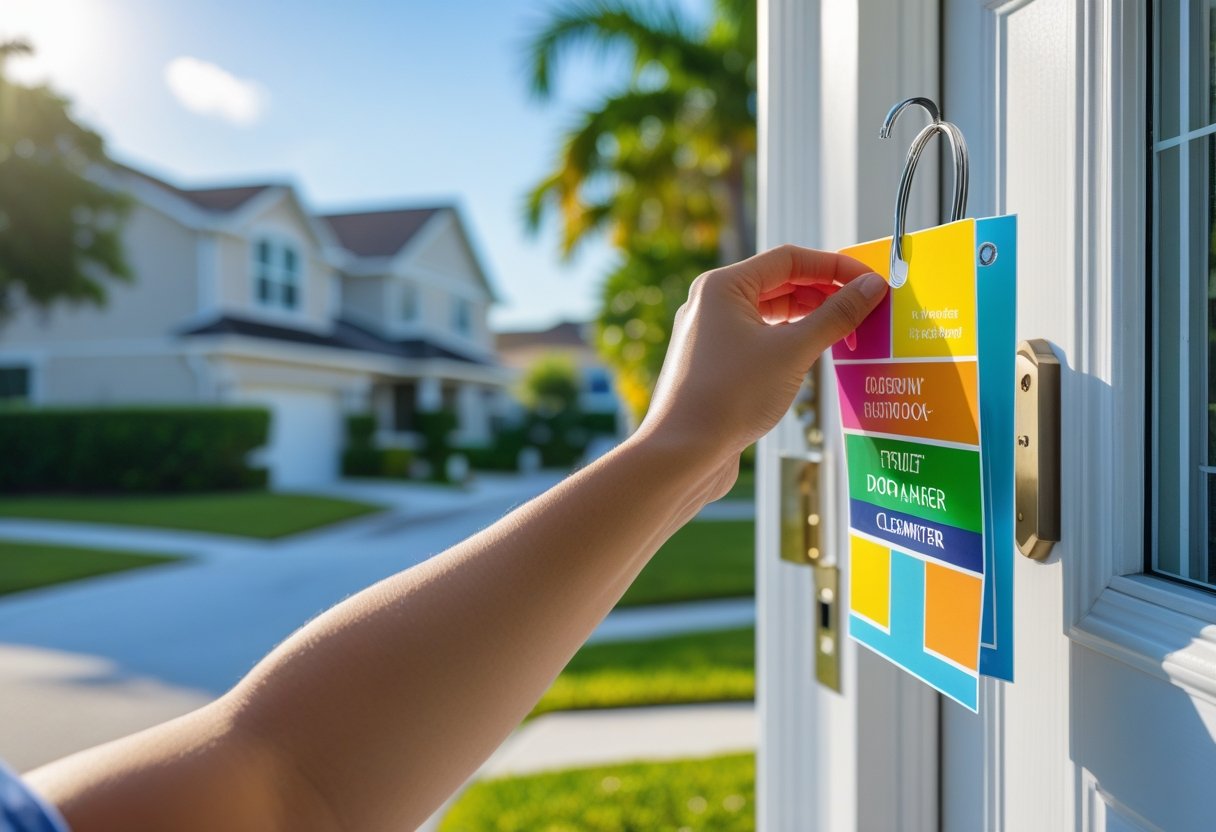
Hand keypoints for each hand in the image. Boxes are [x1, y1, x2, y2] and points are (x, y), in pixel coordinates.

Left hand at [636, 244, 887, 495]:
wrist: (682, 454)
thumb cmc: (730, 396)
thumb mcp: (793, 351)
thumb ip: (835, 316)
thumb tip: (871, 288)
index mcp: (723, 286)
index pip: (790, 259)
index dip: (836, 267)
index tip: (871, 282)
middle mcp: (712, 304)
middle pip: (780, 283)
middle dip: (825, 294)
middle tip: (866, 310)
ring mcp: (710, 335)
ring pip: (770, 314)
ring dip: (810, 320)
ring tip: (848, 334)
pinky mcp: (714, 365)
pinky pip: (759, 340)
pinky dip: (790, 343)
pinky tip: (814, 358)